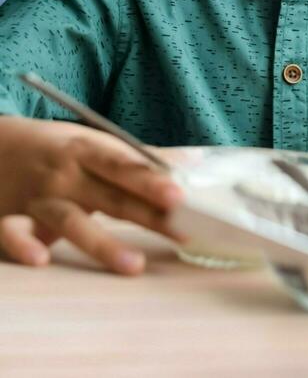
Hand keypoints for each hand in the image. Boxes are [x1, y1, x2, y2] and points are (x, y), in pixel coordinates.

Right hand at [0, 116, 185, 273]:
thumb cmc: (55, 148)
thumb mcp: (93, 143)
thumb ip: (138, 158)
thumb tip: (190, 162)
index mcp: (86, 150)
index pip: (124, 166)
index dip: (151, 181)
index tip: (180, 195)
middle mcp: (65, 173)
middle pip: (109, 196)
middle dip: (145, 213)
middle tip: (179, 230)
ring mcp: (37, 198)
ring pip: (71, 221)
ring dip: (102, 242)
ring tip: (133, 265)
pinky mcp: (8, 218)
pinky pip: (13, 234)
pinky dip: (24, 245)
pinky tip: (41, 260)